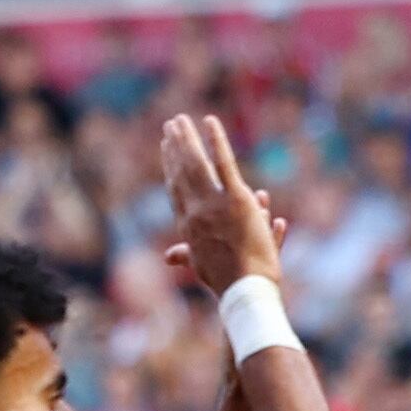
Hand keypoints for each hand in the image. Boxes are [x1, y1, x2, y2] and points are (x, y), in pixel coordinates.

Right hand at [160, 113, 281, 293]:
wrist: (244, 290)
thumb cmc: (226, 282)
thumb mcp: (199, 267)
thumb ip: (184, 255)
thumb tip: (168, 256)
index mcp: (188, 225)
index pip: (175, 188)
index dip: (169, 165)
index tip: (166, 147)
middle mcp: (195, 211)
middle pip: (182, 171)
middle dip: (175, 145)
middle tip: (171, 124)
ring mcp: (214, 204)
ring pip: (197, 164)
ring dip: (187, 139)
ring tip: (181, 120)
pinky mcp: (236, 200)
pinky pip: (224, 164)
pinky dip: (216, 141)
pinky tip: (209, 122)